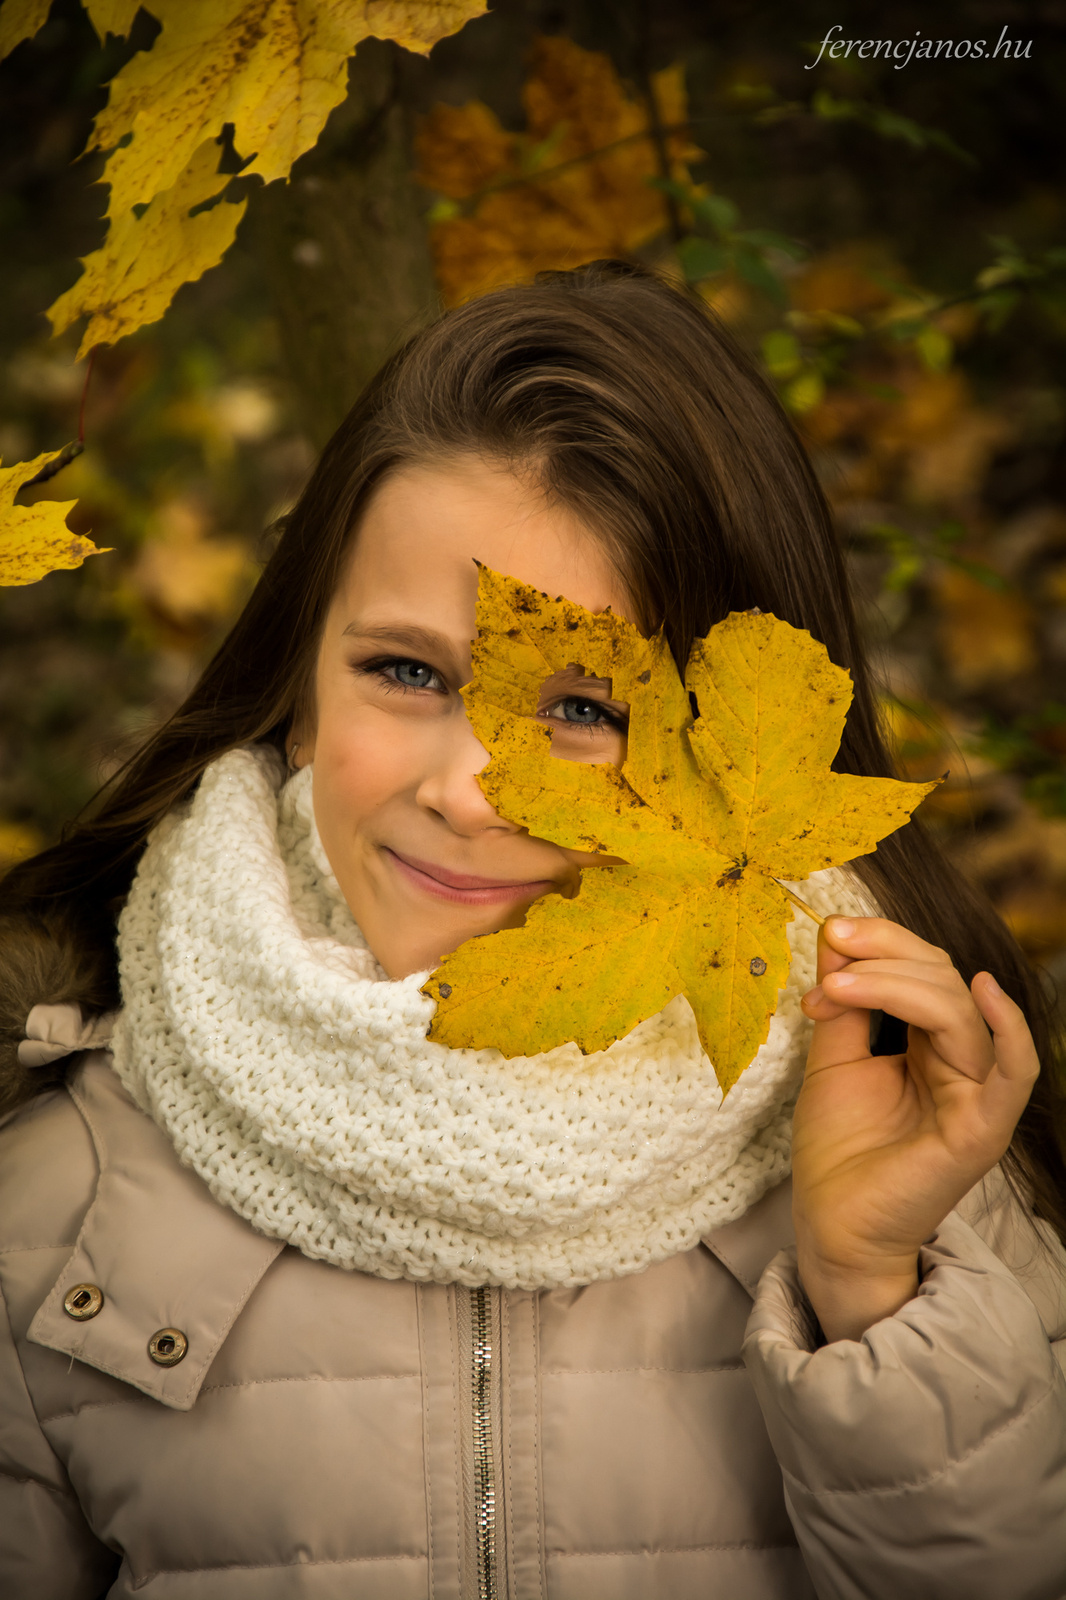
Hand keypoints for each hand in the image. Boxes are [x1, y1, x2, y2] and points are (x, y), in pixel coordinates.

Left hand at [791, 916, 1038, 1341]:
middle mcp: (960, 1063)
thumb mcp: (833, 1060)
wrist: (830, 1225)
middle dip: (885, 954)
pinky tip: (985, 992)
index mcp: (929, 1044)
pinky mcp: (981, 1130)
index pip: (925, 971)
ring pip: (959, 1012)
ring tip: (838, 986)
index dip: (881, 943)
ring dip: (895, 983)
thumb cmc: (838, 1149)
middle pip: (943, 981)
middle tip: (833, 953)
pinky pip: (1014, 1075)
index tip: (830, 936)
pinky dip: (1010, 1031)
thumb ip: (841, 1002)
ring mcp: (974, 1096)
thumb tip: (834, 936)